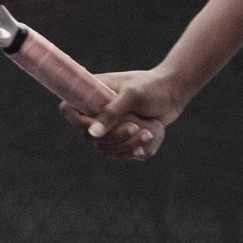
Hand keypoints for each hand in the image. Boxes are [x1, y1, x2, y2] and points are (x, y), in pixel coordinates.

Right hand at [63, 65, 187, 161]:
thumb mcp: (132, 95)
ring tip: (149, 133)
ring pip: (106, 149)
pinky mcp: (123, 140)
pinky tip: (149, 139)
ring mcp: (110, 128)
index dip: (76, 122)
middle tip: (134, 127)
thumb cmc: (152, 87)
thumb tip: (92, 134)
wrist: (173, 93)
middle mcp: (97, 113)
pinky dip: (136, 151)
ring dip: (128, 146)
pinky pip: (122, 155)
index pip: (69, 111)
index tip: (95, 126)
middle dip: (113, 137)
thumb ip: (111, 112)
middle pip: (89, 136)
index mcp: (92, 95)